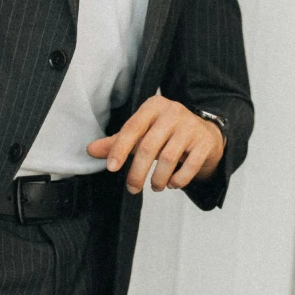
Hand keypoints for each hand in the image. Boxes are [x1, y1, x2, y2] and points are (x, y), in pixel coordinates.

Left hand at [87, 96, 225, 193]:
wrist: (205, 133)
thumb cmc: (166, 133)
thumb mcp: (142, 133)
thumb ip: (117, 142)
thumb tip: (90, 150)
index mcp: (154, 106)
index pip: (132, 128)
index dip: (119, 149)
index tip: (111, 168)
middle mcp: (173, 112)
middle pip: (149, 146)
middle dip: (137, 172)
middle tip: (132, 188)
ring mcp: (191, 126)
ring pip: (169, 157)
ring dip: (158, 178)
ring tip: (154, 187)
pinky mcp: (205, 142)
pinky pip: (190, 165)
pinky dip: (179, 179)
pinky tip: (173, 184)